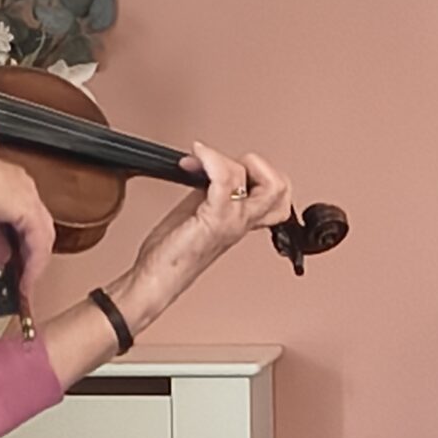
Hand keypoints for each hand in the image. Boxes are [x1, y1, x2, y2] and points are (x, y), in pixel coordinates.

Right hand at [0, 152, 55, 299]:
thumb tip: (6, 257)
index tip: (16, 264)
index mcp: (9, 185)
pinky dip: (35, 265)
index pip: (24, 219)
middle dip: (32, 256)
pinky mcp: (30, 210)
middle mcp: (23, 188)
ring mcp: (29, 197)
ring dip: (36, 264)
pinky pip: (39, 244)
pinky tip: (26, 280)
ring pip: (43, 237)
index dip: (23, 244)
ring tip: (26, 284)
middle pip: (38, 228)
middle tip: (24, 279)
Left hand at [128, 143, 293, 311]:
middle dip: (256, 164)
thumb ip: (210, 191)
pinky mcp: (215, 221)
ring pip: (263, 182)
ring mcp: (232, 222)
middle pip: (281, 189)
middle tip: (224, 164)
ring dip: (228, 159)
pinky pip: (227, 181)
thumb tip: (208, 167)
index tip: (222, 163)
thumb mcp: (196, 212)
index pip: (276, 193)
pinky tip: (196, 158)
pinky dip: (212, 160)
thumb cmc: (170, 254)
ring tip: (201, 159)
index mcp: (240, 220)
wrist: (156, 278)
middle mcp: (242, 222)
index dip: (256, 169)